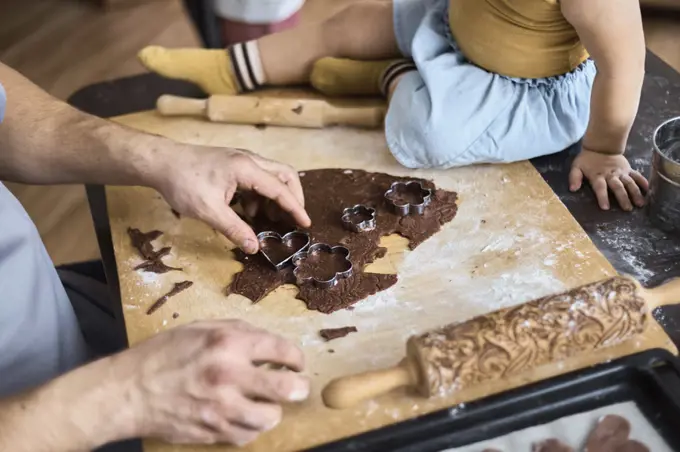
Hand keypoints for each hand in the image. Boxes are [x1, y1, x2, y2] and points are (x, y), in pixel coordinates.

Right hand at [111, 320, 309, 445]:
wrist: (129, 391)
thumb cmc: (164, 354)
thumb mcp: (200, 328)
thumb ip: (238, 331)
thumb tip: (268, 342)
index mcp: (228, 343)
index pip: (281, 349)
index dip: (296, 357)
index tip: (297, 362)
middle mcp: (229, 375)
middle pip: (287, 388)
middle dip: (299, 387)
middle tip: (298, 387)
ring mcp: (222, 408)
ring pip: (271, 417)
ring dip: (273, 410)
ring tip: (266, 403)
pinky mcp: (213, 431)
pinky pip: (247, 435)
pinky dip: (251, 427)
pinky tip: (244, 416)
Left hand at [152, 145, 310, 253]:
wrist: (161, 162)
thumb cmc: (183, 183)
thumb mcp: (209, 211)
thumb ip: (234, 229)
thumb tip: (254, 247)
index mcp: (246, 169)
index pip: (280, 189)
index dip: (295, 208)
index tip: (306, 224)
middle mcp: (249, 160)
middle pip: (284, 174)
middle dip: (293, 197)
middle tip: (294, 218)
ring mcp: (241, 160)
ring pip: (272, 175)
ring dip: (275, 197)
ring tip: (269, 220)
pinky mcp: (233, 165)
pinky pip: (257, 178)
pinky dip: (261, 195)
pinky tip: (248, 212)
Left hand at [569, 149, 647, 210]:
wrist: (601, 146)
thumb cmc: (587, 160)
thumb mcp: (576, 167)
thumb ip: (574, 177)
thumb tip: (572, 189)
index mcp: (598, 176)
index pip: (600, 188)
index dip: (602, 197)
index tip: (605, 207)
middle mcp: (611, 175)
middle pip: (618, 187)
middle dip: (623, 198)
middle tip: (628, 209)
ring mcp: (621, 172)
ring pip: (629, 183)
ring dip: (635, 193)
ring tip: (640, 203)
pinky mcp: (628, 169)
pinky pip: (637, 175)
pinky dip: (643, 181)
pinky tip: (648, 189)